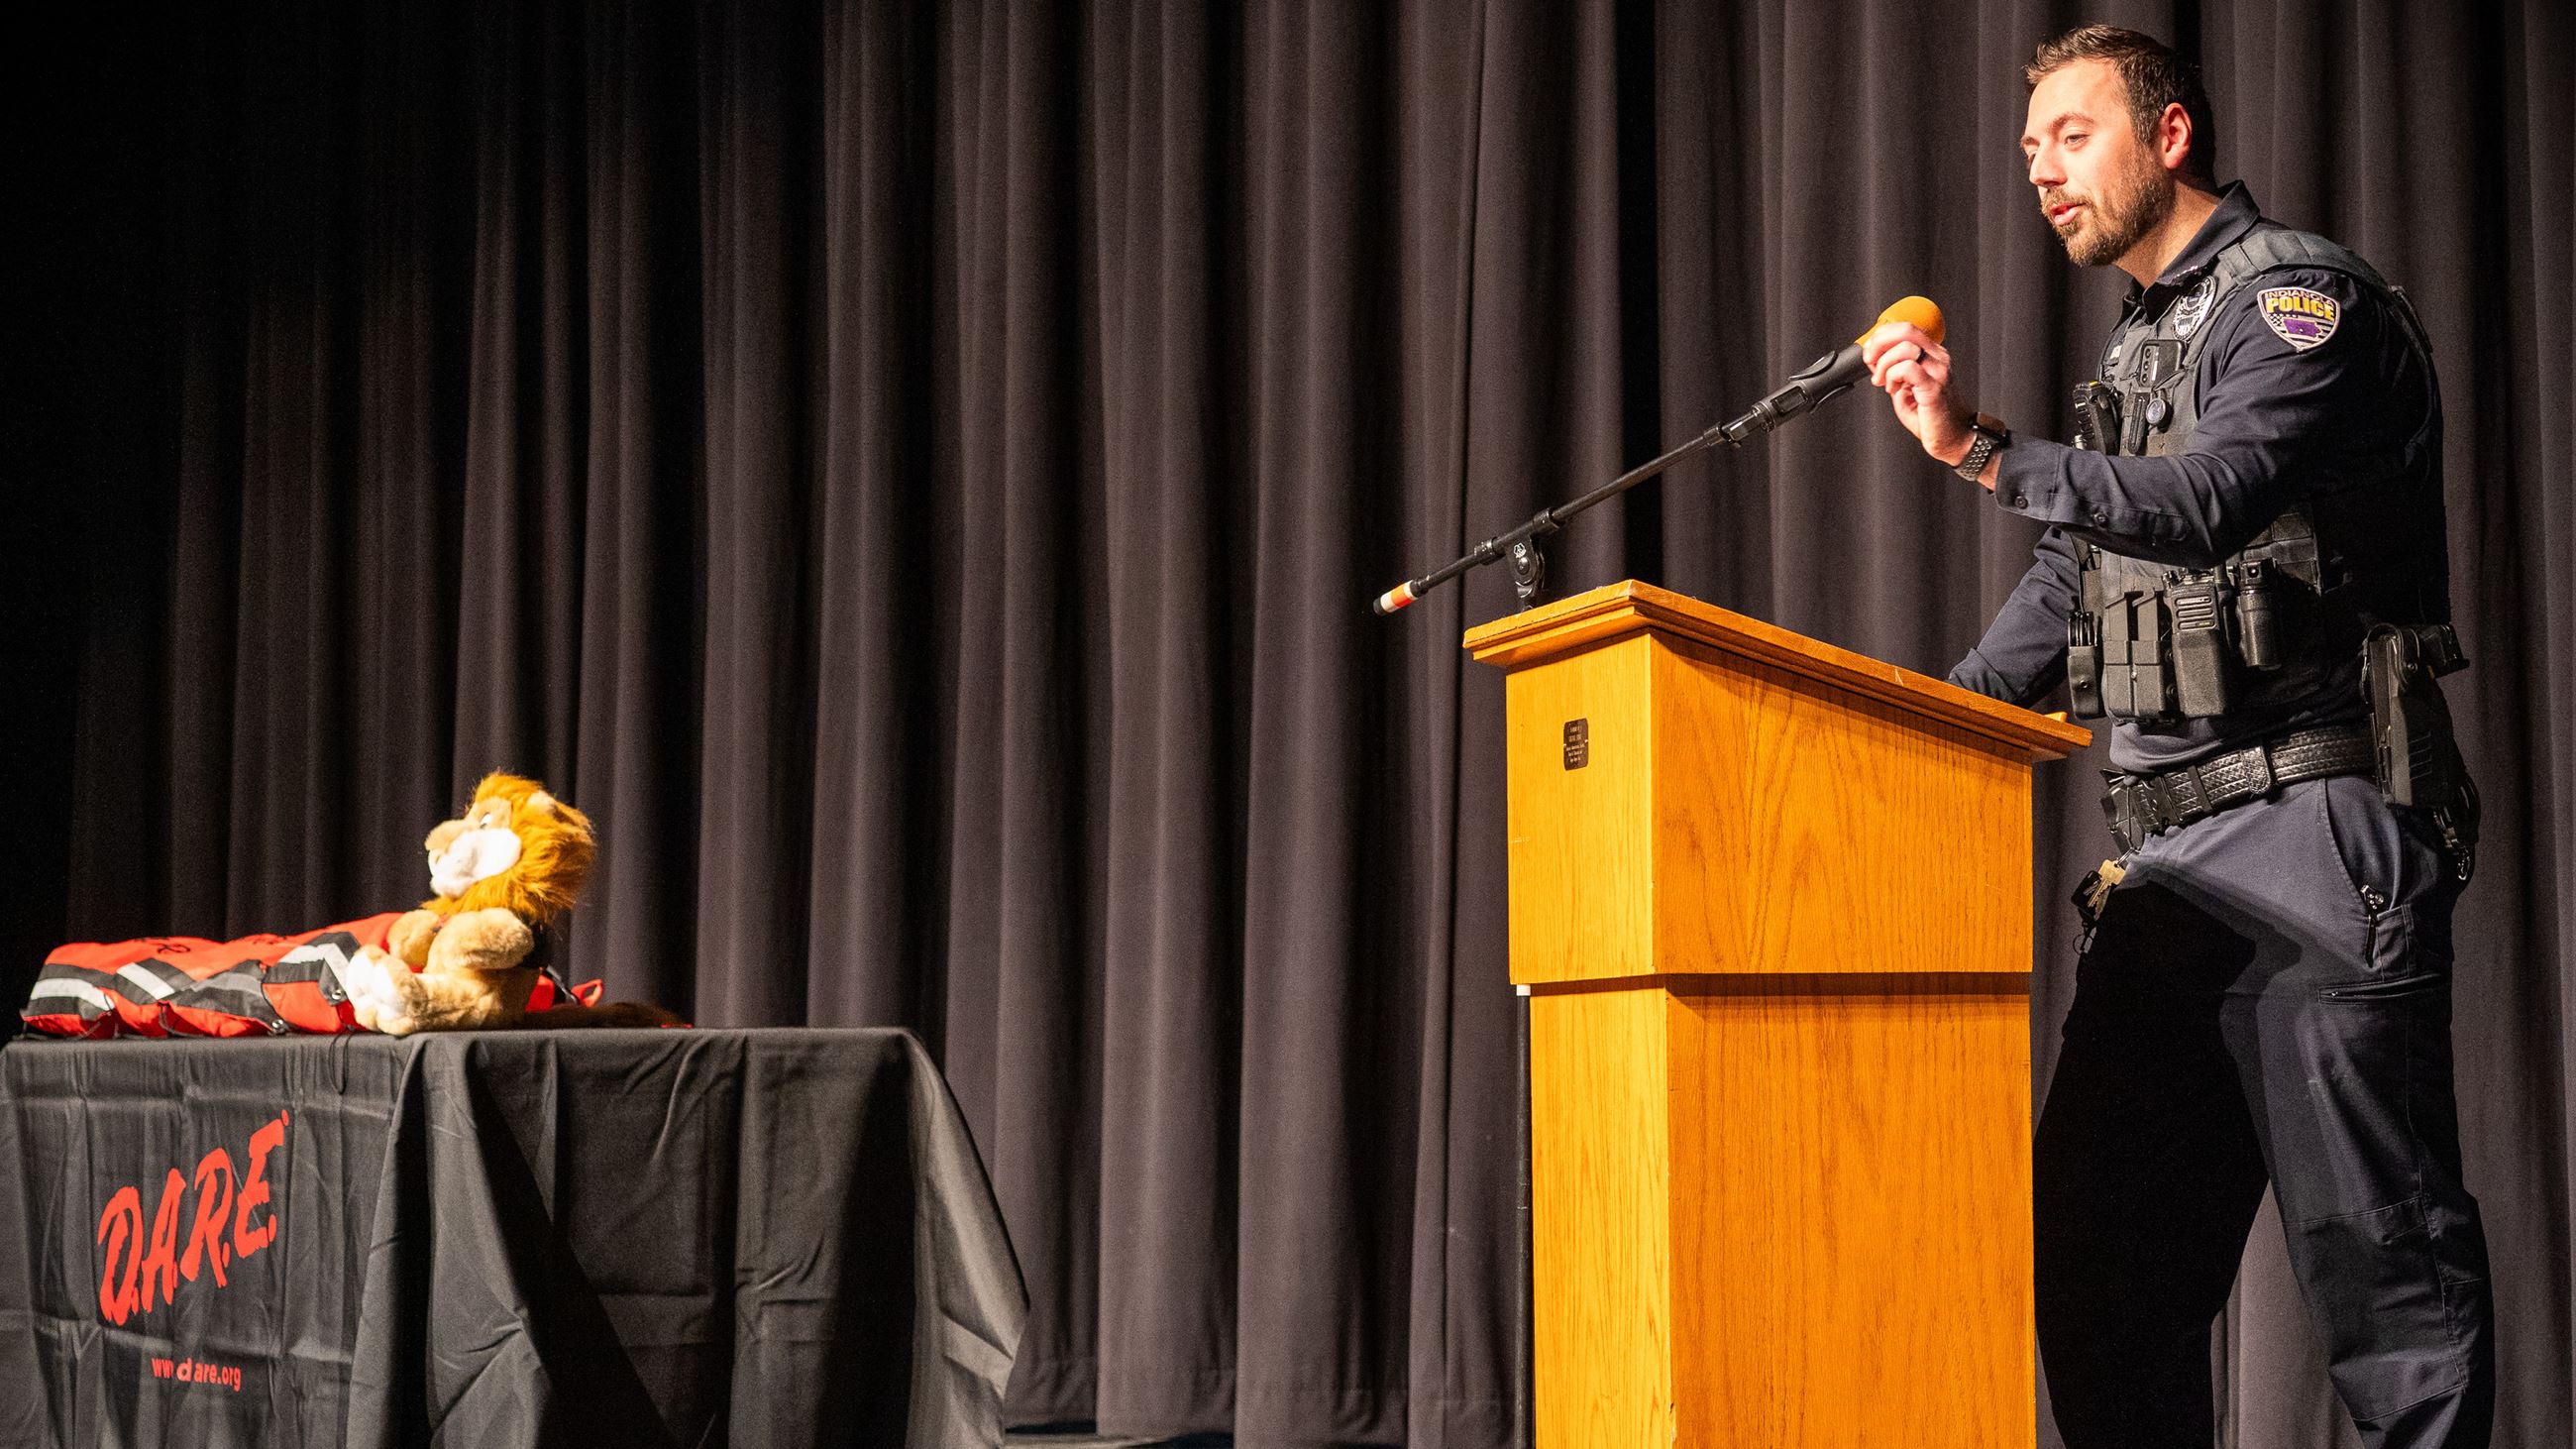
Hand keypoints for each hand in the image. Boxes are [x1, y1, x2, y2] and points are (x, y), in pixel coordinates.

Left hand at [1861, 323, 1973, 466]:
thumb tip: (1874, 360)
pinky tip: (1894, 390)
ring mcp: (1938, 371)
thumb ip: (1893, 372)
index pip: (1905, 329)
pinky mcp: (1934, 387)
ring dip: (1885, 365)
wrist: (1955, 439)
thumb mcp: (1906, 388)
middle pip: (1905, 330)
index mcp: (1932, 355)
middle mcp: (1938, 358)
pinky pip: (1908, 368)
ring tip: (1885, 383)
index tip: (1870, 354)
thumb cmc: (1932, 416)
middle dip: (1879, 343)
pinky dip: (1893, 376)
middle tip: (1871, 363)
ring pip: (1905, 347)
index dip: (1881, 337)